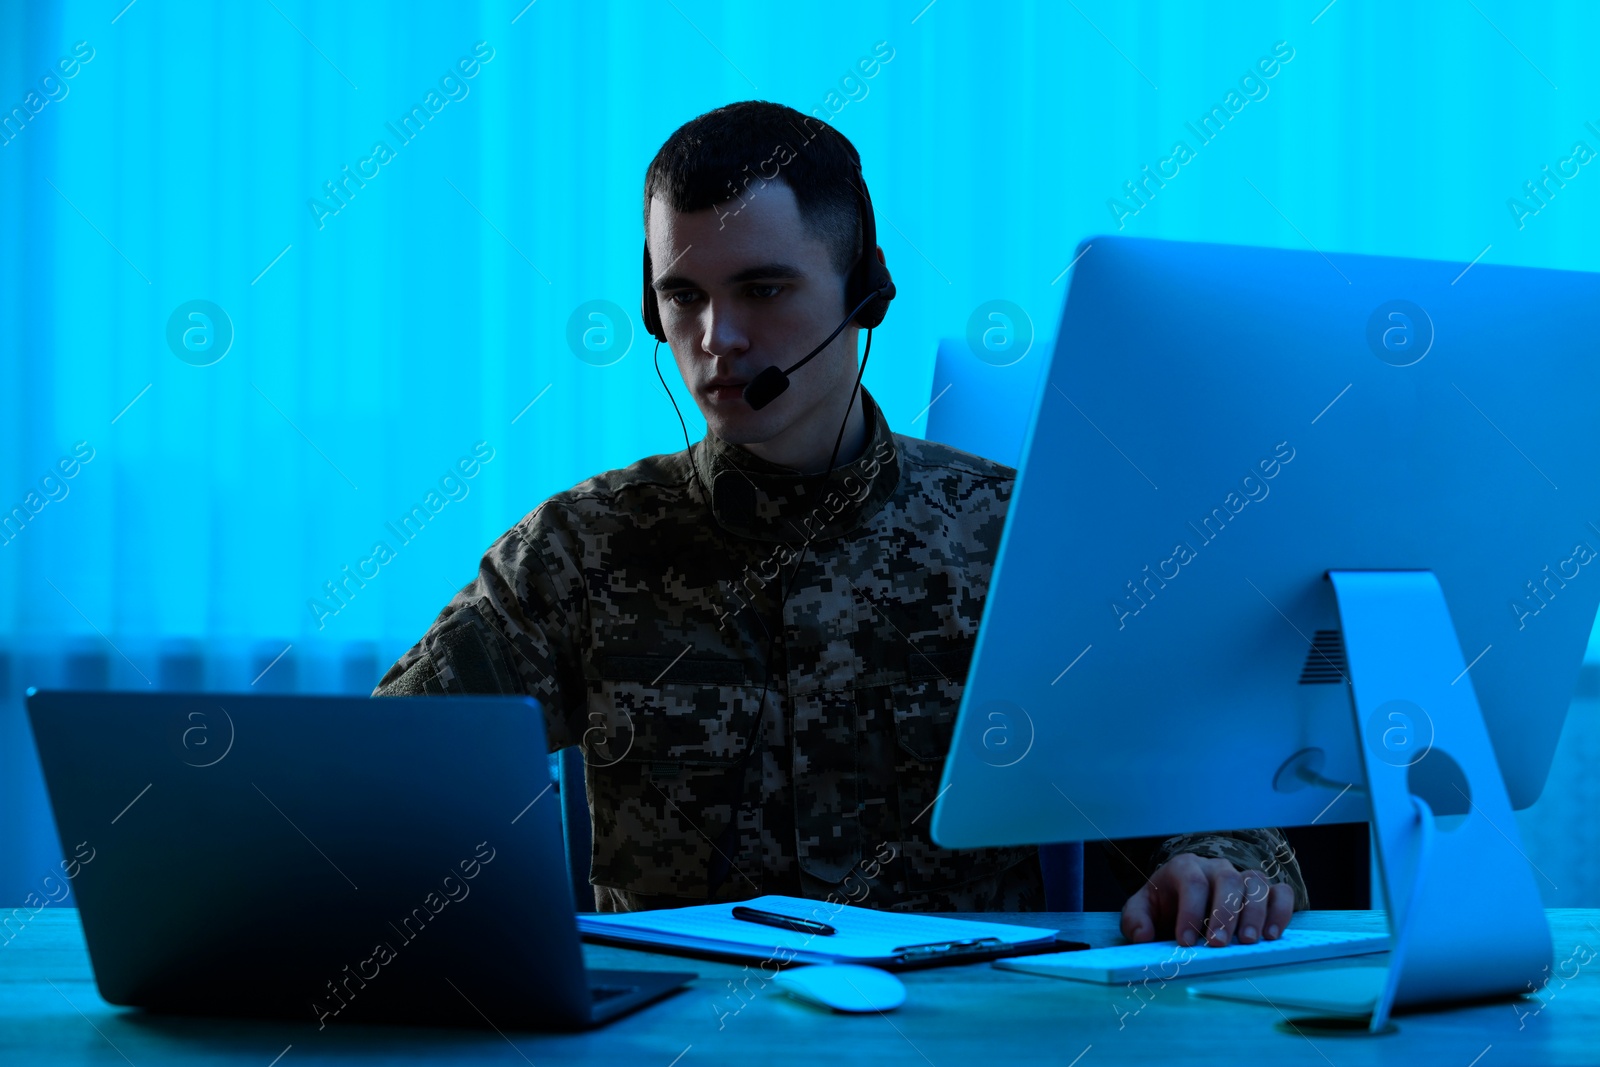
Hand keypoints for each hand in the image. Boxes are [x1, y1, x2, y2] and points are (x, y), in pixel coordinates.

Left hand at [1120, 852, 1294, 946]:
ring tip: (1249, 941)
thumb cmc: (1165, 905)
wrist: (1182, 900)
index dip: (1190, 912)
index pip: (1193, 883)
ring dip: (1254, 913)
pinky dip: (1280, 911)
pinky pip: (1280, 893)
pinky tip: (1272, 935)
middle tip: (1218, 944)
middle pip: (1228, 881)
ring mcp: (1242, 877)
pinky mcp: (1264, 892)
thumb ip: (1136, 920)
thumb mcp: (1142, 910)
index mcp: (1185, 867)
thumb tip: (1142, 935)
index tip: (1186, 942)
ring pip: (1256, 885)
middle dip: (1224, 914)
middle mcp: (1217, 868)